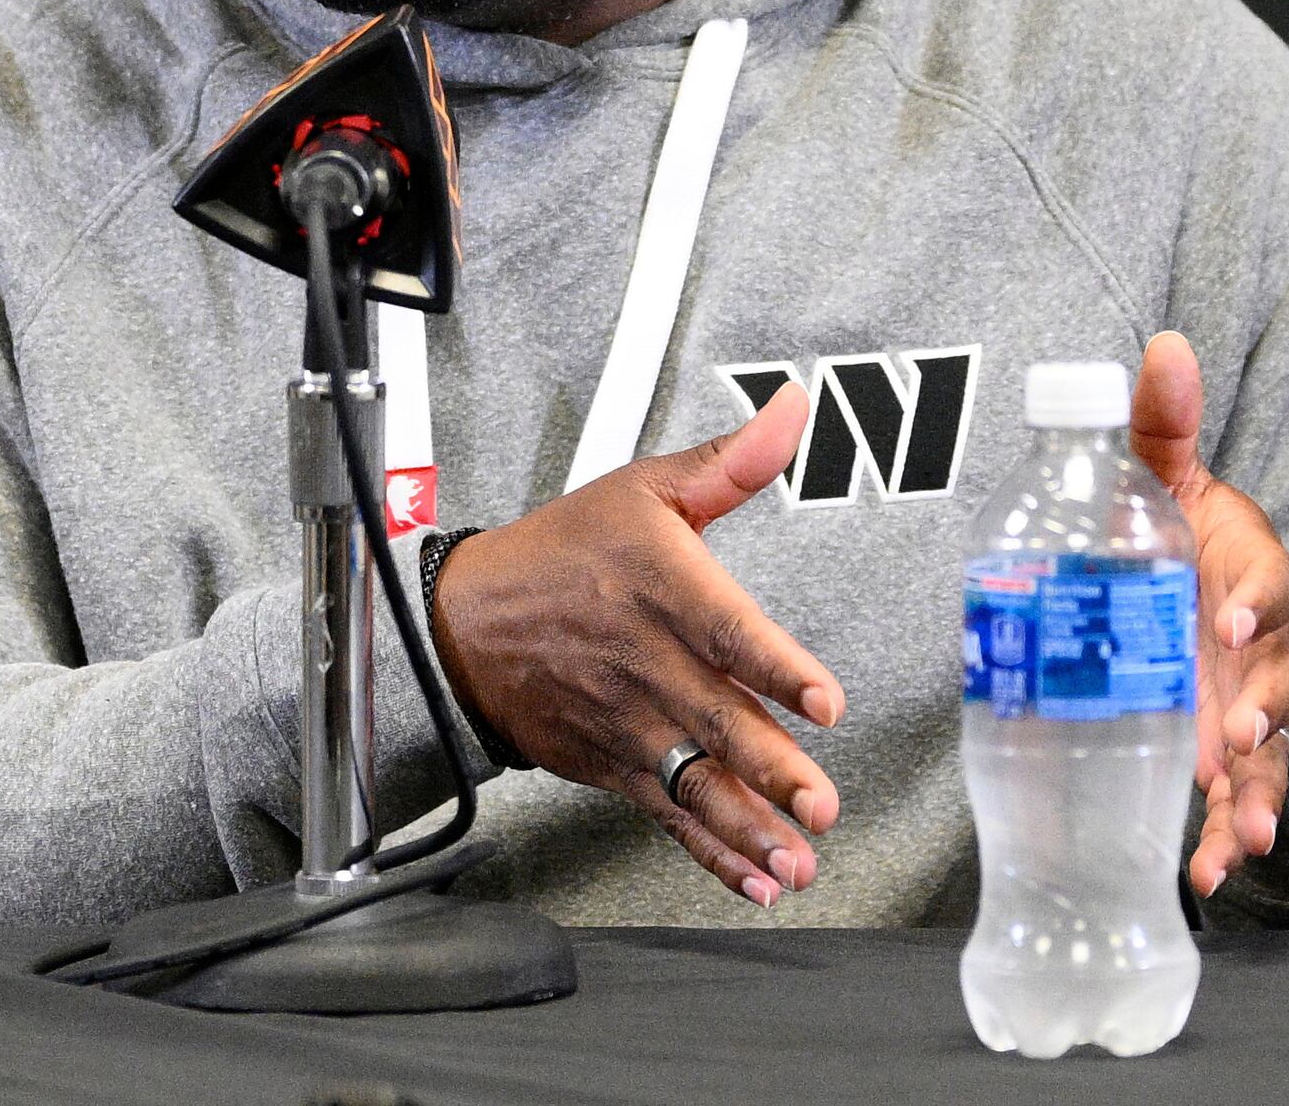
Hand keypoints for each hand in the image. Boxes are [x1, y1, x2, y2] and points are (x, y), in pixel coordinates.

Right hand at [424, 386, 844, 907]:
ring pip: (694, 779)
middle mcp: (644, 660)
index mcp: (659, 585)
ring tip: (796, 862)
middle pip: (714, 719)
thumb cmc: (564, 551)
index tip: (823, 700)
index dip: (775, 666)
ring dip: (748, 826)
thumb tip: (792, 411)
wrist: (465, 621)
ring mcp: (627, 720)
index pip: (724, 629)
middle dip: (771, 768)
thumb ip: (729, 464)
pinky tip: (753, 877)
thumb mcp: (643, 490)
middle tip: (819, 802)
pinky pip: (667, 814)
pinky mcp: (612, 763)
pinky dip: (709, 852)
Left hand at [1132, 330, 1288, 897]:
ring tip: (1239, 837)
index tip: (1222, 621)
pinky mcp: (1238, 758)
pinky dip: (1227, 840)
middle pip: (1277, 684)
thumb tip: (1161, 343)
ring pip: (1271, 756)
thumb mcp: (1174, 482)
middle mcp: (1265, 649)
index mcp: (1252, 576)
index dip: (1249, 603)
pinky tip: (1207, 876)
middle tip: (1235, 742)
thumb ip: (1163, 424)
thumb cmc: (1190, 537)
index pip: (1267, 586)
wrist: (1215, 601)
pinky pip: (1244, 803)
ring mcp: (1257, 708)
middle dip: (1260, 715)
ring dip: (1255, 795)